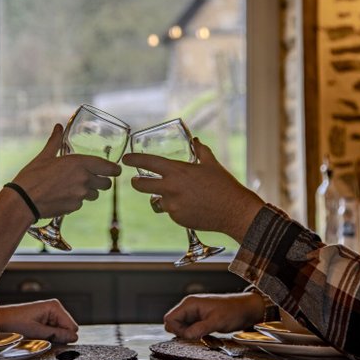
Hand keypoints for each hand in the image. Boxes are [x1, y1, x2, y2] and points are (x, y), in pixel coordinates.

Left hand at [0, 299, 78, 342]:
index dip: (65, 337)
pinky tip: (37, 335)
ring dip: (52, 337)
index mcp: (54, 307)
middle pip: (67, 329)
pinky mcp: (45, 319)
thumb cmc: (14, 323)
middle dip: (59, 337)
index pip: (72, 327)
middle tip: (43, 339)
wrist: (0, 321)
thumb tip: (74, 337)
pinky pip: (53, 331)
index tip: (53, 341)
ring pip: (61, 331)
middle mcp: (54, 308)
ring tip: (38, 337)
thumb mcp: (37, 332)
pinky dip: (48, 336)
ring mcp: (49, 314)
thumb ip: (57, 335)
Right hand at [14, 124, 120, 218]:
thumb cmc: (32, 176)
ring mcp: (80, 195)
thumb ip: (55, 141)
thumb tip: (58, 127)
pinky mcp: (74, 207)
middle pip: (106, 183)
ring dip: (89, 191)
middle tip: (95, 178)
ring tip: (75, 186)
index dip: (114, 169)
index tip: (115, 170)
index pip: (109, 168)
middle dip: (103, 181)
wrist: (23, 201)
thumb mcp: (44, 156)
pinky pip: (82, 203)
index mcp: (79, 163)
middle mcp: (84, 179)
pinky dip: (76, 200)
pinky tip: (64, 195)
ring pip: (94, 194)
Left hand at [123, 138, 263, 241]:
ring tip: (173, 195)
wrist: (233, 211)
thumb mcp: (211, 164)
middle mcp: (171, 188)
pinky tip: (189, 206)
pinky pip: (170, 212)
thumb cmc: (224, 185)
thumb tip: (196, 140)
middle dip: (136, 182)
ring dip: (160, 197)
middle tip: (136, 181)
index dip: (134, 159)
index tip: (126, 159)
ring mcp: (173, 205)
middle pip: (141, 185)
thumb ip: (201, 151)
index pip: (148, 163)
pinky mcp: (177, 219)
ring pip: (156, 201)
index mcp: (177, 171)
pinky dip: (175, 208)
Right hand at [163, 293, 264, 339]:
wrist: (246, 309)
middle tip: (197, 337)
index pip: (170, 318)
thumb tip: (185, 336)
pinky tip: (204, 336)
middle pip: (173, 323)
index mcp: (190, 304)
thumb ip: (199, 329)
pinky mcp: (200, 319)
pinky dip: (194, 334)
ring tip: (203, 336)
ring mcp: (194, 313)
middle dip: (181, 333)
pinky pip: (190, 328)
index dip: (177, 330)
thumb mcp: (216, 321)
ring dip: (188, 334)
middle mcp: (189, 307)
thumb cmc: (233, 311)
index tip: (190, 336)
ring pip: (181, 327)